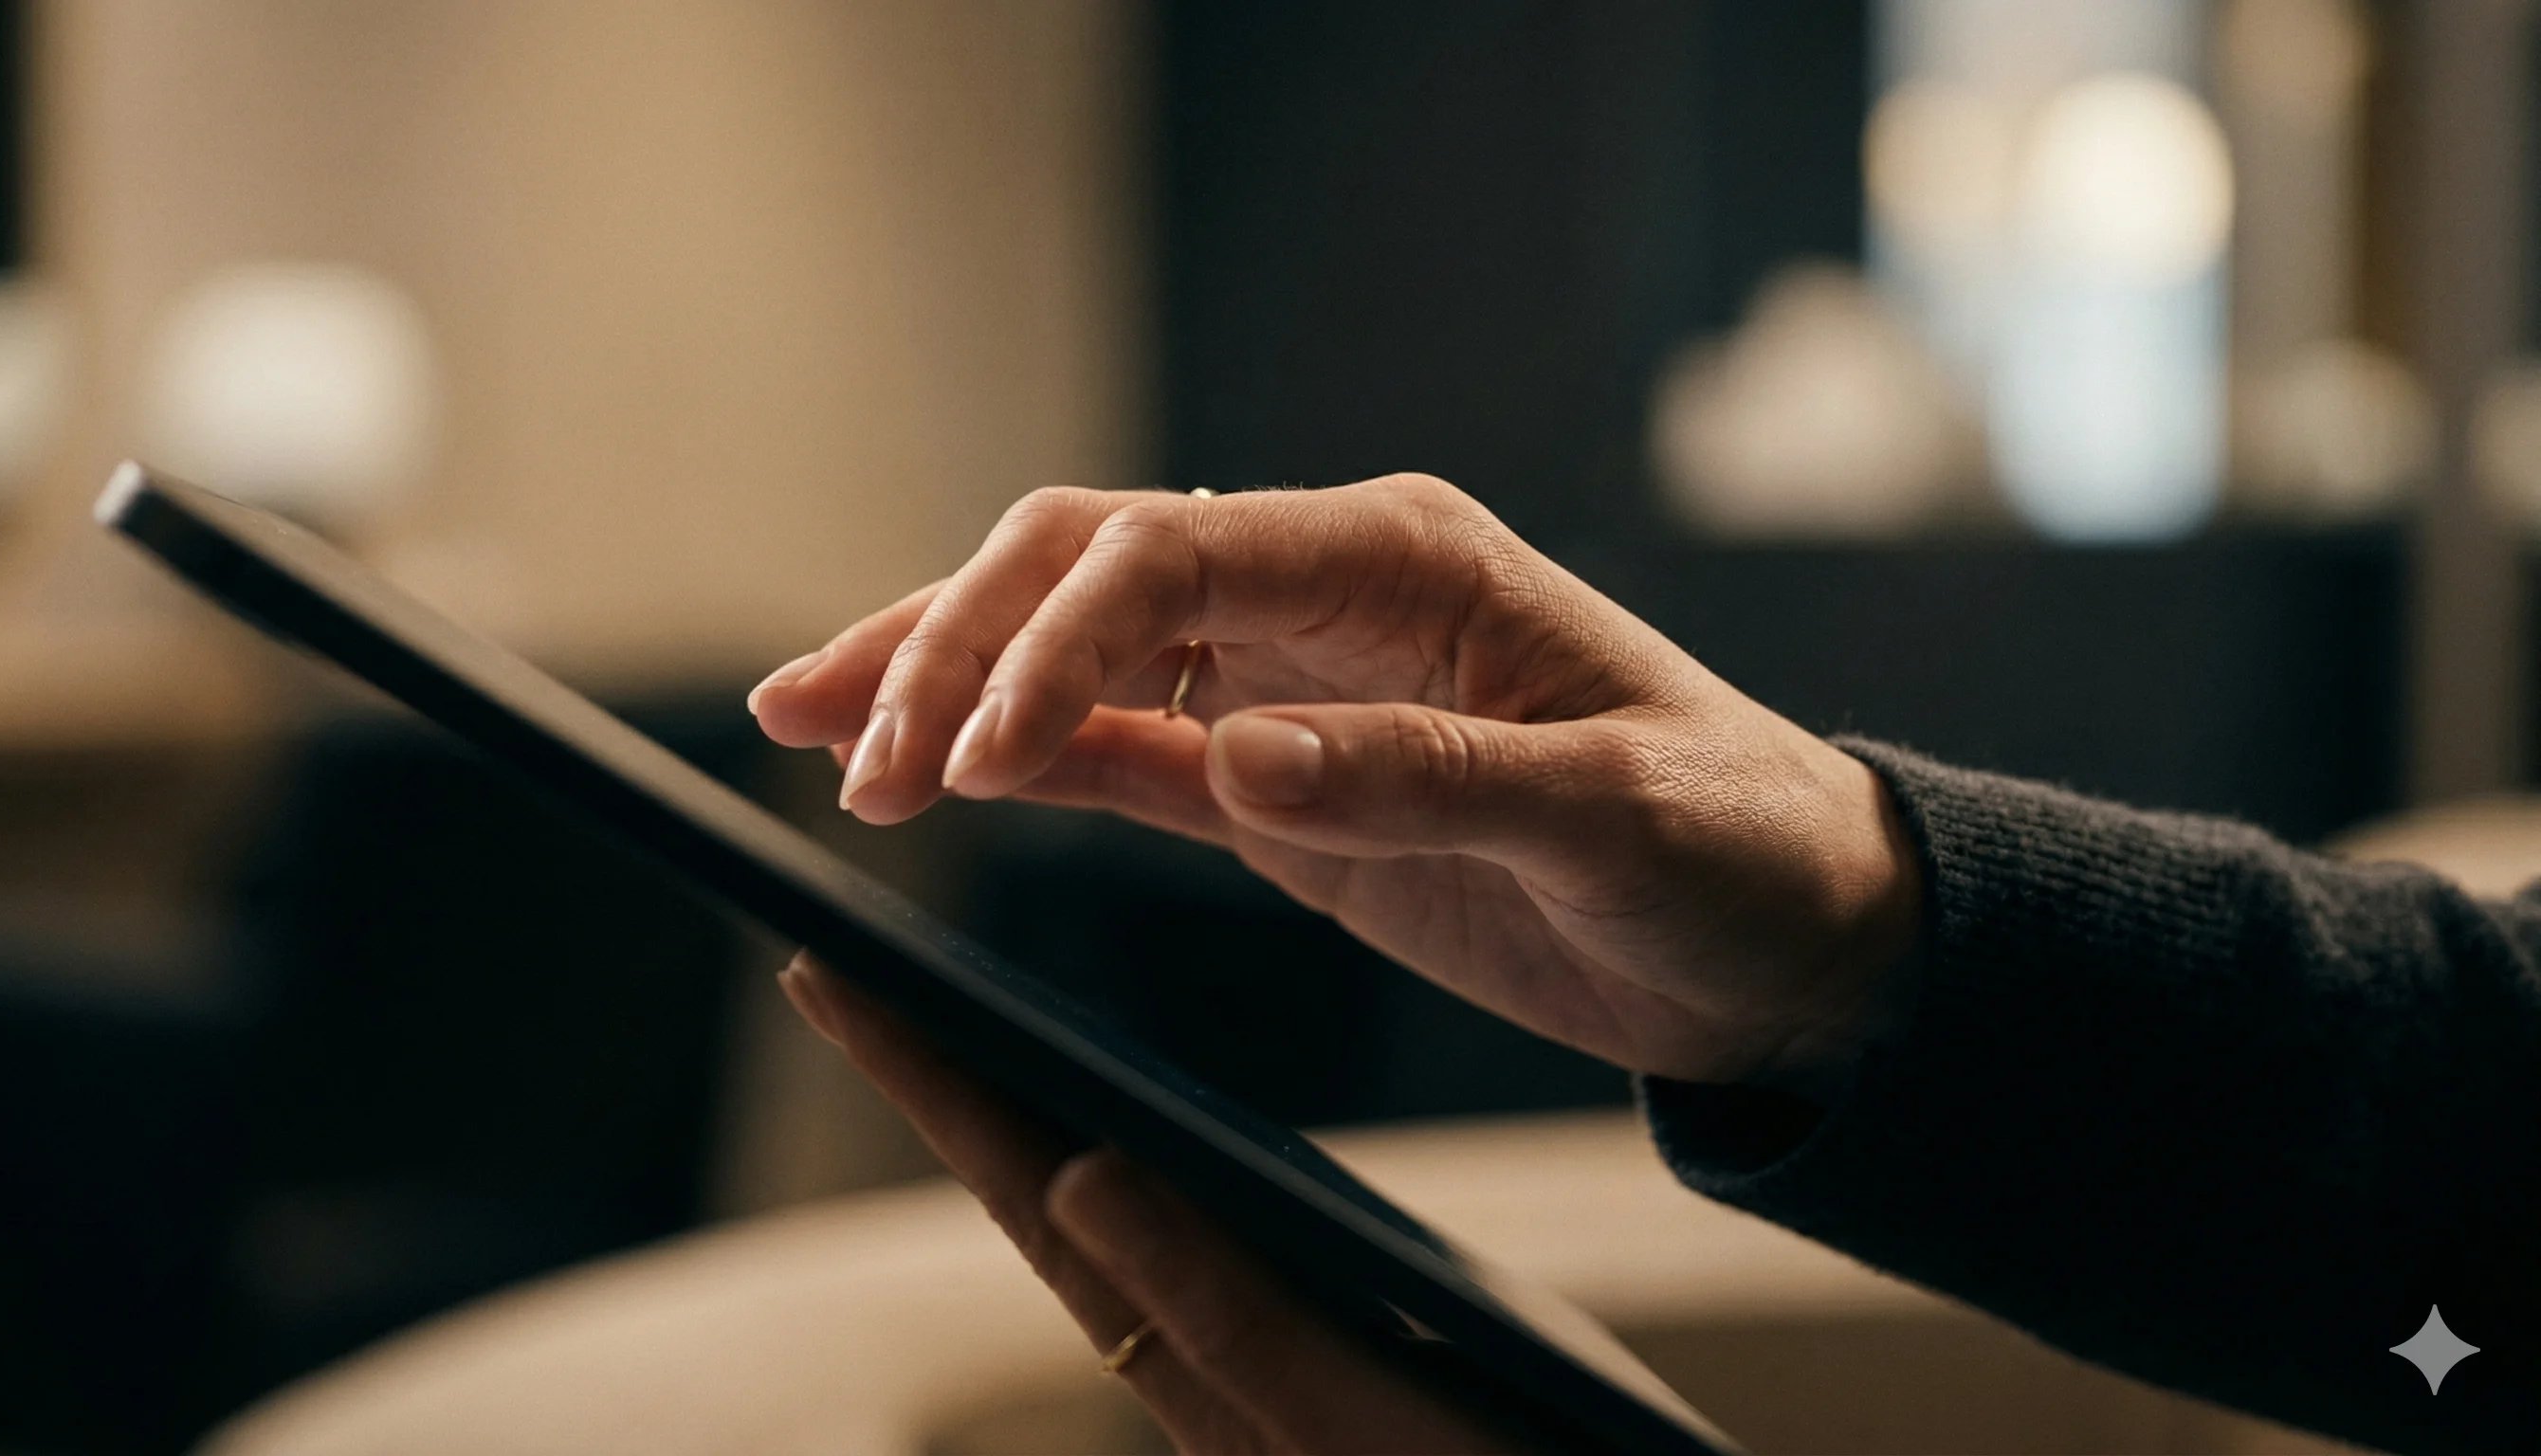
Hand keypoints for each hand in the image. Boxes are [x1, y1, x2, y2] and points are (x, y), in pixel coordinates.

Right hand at [751, 473, 1916, 1087]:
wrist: (1783, 942)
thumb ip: (1432, 782)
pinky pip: (1118, 750)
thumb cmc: (1735, 851)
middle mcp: (1326, 598)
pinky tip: (922, 773)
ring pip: (1075, 647)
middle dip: (953, 642)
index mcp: (1404, 562)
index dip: (1053, 641)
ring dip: (945, 681)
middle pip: (1088, 567)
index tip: (977, 756)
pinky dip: (1015, 754)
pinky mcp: (1279, 783)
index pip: (1172, 553)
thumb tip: (1243, 763)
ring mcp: (1291, 686)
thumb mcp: (1615, 817)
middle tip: (851, 751)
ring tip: (816, 734)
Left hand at [778, 954, 1515, 1453]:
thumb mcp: (1351, 1417)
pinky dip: (1124, 1164)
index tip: (825, 964)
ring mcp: (1241, 1362)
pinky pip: (1177, 1246)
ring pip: (1101, 1217)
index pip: (1029, 1180)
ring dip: (1018, 1110)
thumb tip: (1080, 1171)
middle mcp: (1192, 1352)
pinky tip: (1127, 1137)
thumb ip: (1228, 1315)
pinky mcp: (1306, 1366)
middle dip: (943, 1069)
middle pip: (1040, 1186)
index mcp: (1190, 1352)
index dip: (928, 1072)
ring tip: (951, 1020)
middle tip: (841, 960)